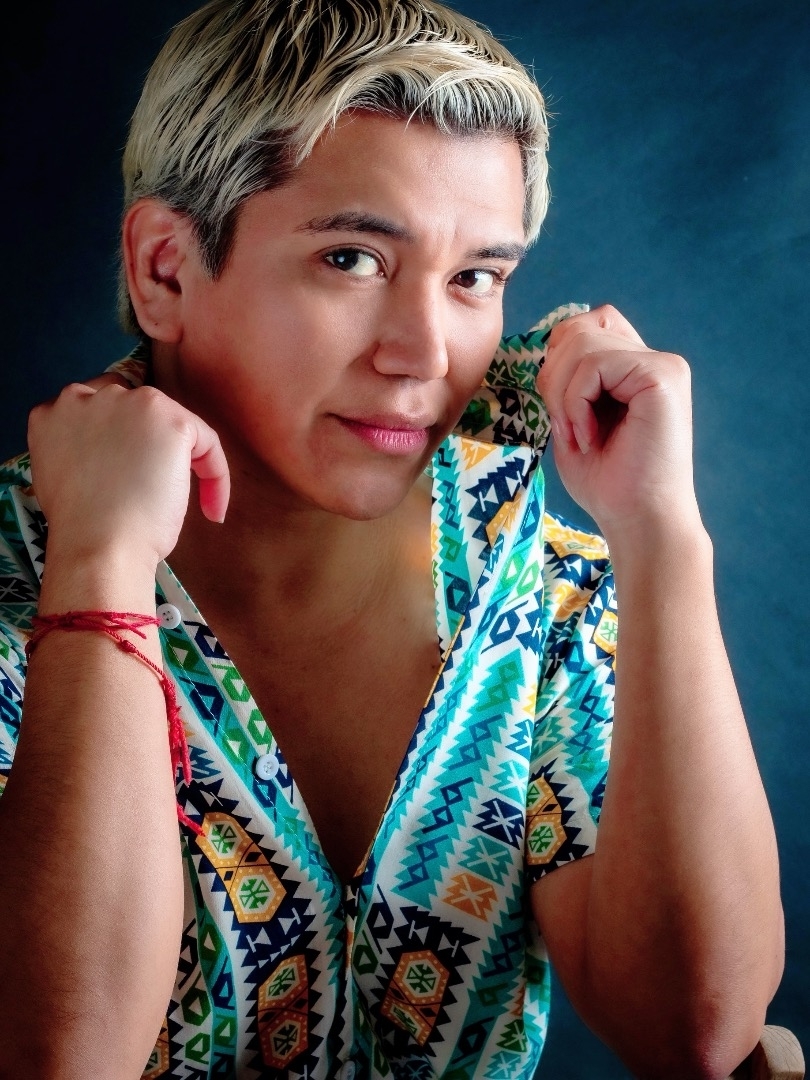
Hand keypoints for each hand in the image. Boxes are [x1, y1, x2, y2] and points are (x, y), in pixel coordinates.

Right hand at [28, 374, 228, 569]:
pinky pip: (206, 441)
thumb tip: (110, 455)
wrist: (99, 545)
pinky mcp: (172, 420)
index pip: (97, 405)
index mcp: (55, 410)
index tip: (131, 470)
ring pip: (169, 420)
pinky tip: (211, 509)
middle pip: (134, 406)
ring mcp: (132, 403)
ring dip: (177, 455)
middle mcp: (91, 395)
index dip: (118, 435)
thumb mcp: (62, 474)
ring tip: (178, 500)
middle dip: (147, 440)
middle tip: (154, 484)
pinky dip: (215, 475)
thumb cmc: (82, 528)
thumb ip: (80, 450)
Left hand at [537, 305, 700, 540]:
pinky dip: (576, 402)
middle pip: (577, 329)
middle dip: (552, 378)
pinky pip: (595, 364)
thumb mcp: (572, 420)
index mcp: (633, 368)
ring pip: (581, 343)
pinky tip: (588, 437)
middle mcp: (652, 359)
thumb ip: (566, 379)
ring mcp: (662, 364)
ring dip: (562, 395)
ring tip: (577, 436)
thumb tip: (550, 342)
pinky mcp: (663, 375)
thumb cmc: (607, 483)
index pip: (583, 326)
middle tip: (564, 429)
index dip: (557, 358)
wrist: (638, 521)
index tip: (559, 410)